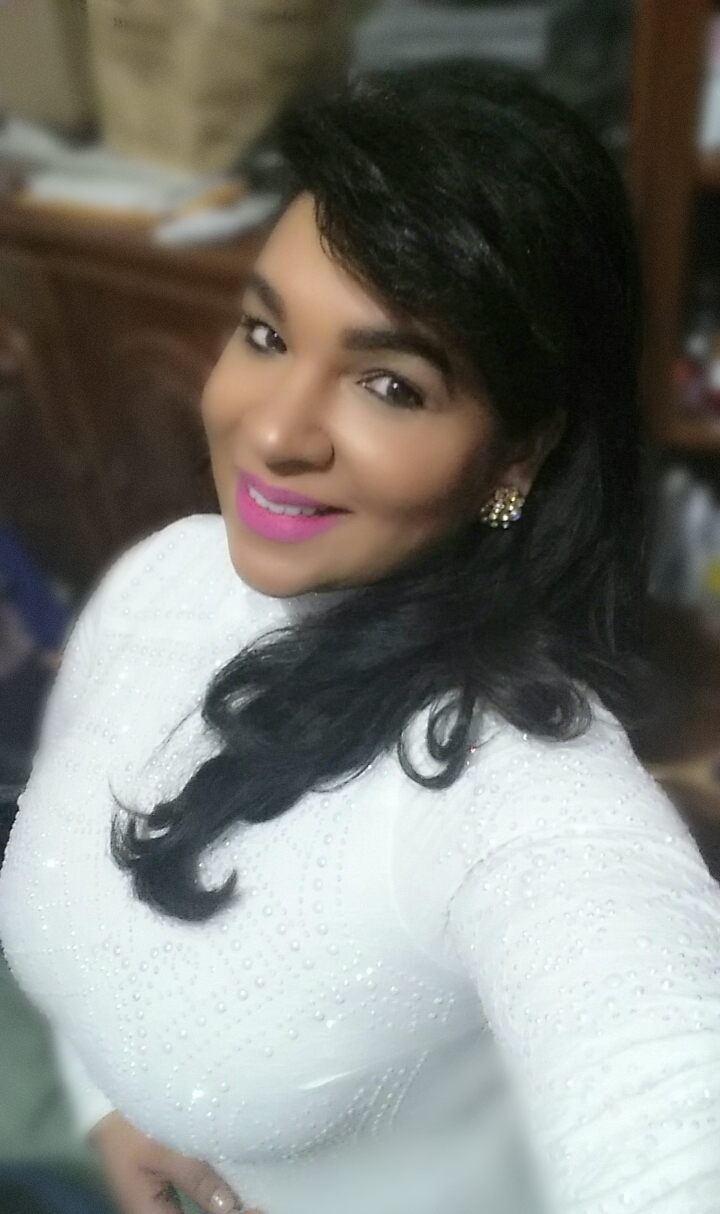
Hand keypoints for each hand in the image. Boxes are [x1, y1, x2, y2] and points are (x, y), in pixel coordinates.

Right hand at [90, 1111, 262, 1213]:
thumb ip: (196, 1177)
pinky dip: (213, 1199)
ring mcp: (158, 1203)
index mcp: (147, 1213)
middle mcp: (152, 1213)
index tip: (253, 1211)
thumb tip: (229, 1207)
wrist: (102, 1103)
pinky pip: (191, 1203)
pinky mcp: (165, 1188)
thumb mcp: (164, 1147)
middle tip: (257, 1207)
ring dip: (221, 1209)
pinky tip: (233, 1192)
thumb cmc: (130, 1123)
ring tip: (251, 1202)